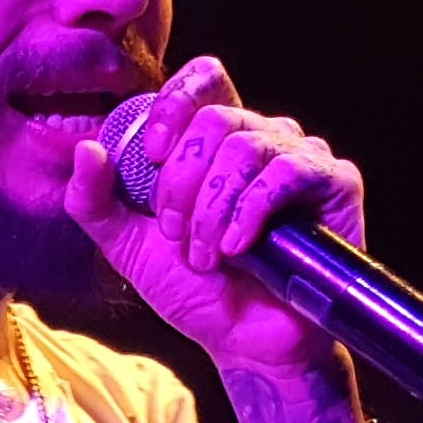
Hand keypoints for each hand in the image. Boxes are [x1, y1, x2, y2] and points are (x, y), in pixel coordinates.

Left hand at [62, 57, 363, 388]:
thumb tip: (87, 149)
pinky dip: (251, 211)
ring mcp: (300, 157)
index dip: (174, 105)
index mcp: (215, 141)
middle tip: (177, 234)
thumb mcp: (128, 246)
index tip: (150, 155)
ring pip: (247, 146)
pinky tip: (240, 249)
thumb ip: (95, 201)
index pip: (204, 78)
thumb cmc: (195, 291)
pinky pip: (288, 171)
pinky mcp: (335, 182)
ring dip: (213, 208)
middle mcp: (261, 138)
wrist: (244, 344)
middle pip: (216, 118)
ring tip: (207, 255)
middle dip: (183, 182)